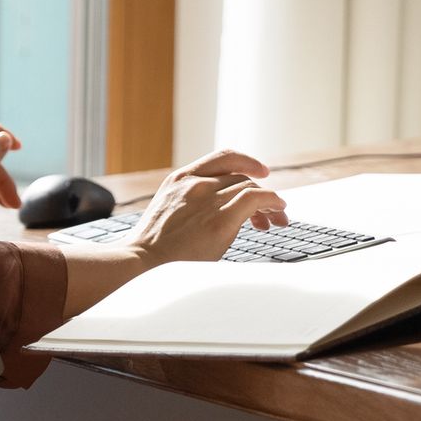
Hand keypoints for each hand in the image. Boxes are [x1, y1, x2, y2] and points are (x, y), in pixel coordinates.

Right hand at [123, 149, 288, 265]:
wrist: (142, 262)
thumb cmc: (154, 247)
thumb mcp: (169, 210)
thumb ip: (191, 202)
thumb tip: (218, 209)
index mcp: (181, 178)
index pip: (223, 157)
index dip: (247, 161)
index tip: (262, 172)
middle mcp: (196, 183)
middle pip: (241, 177)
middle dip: (261, 191)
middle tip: (272, 212)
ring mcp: (208, 199)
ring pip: (251, 188)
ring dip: (270, 202)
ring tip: (278, 218)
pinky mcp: (221, 220)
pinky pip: (256, 199)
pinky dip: (272, 202)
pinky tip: (278, 211)